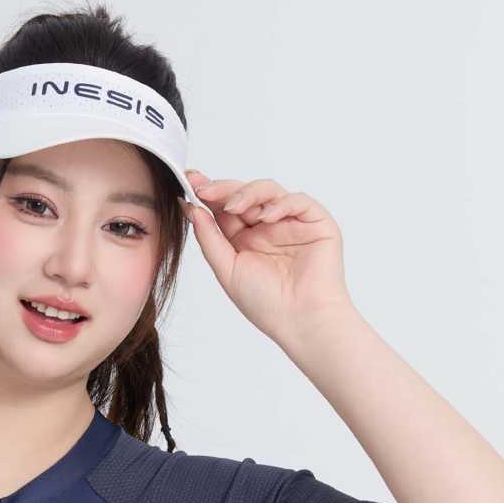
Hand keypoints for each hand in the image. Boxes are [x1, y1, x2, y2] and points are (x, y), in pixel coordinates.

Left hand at [183, 170, 354, 343]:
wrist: (301, 321)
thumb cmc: (267, 303)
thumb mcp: (227, 270)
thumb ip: (210, 239)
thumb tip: (191, 209)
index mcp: (245, 239)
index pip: (225, 208)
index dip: (208, 193)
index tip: (188, 181)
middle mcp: (267, 227)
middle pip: (244, 194)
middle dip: (222, 188)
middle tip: (203, 188)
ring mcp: (291, 222)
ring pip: (268, 190)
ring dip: (248, 193)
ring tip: (234, 207)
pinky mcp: (315, 222)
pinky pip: (297, 200)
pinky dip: (280, 204)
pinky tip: (266, 217)